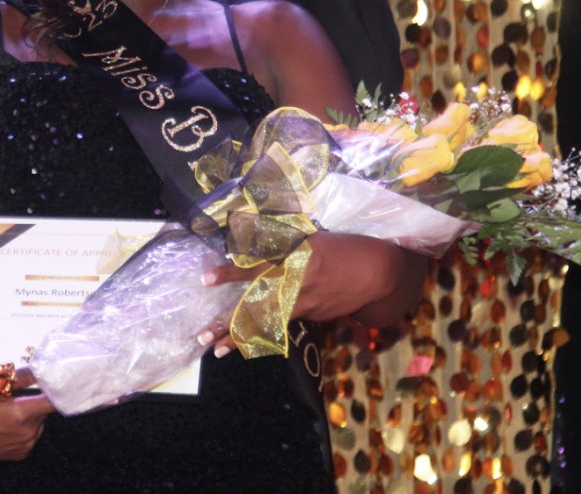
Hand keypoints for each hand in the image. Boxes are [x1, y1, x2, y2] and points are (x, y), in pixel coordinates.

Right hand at [0, 367, 55, 463]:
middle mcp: (25, 434)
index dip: (59, 387)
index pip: (54, 401)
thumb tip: (39, 369)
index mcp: (20, 416)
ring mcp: (22, 446)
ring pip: (38, 420)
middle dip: (34, 396)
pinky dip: (23, 423)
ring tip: (4, 405)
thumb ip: (18, 377)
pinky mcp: (18, 454)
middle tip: (12, 390)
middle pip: (45, 408)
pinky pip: (30, 433)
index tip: (59, 377)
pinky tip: (3, 418)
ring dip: (29, 410)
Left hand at [197, 233, 418, 355]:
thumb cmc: (342, 247)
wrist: (377, 273)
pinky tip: (245, 344)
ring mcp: (304, 303)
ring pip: (266, 322)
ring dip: (240, 337)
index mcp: (294, 257)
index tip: (206, 279)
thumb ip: (280, 238)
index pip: (255, 266)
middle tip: (203, 334)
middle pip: (256, 305)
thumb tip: (249, 231)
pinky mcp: (311, 315)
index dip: (230, 273)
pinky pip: (282, 324)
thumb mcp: (310, 236)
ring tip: (216, 349)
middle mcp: (296, 283)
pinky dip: (262, 334)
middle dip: (228, 321)